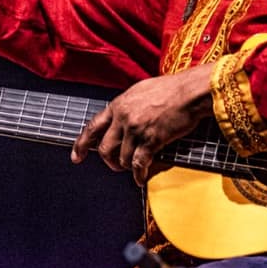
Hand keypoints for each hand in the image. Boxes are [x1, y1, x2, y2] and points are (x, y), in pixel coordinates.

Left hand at [71, 63, 214, 185]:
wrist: (189, 92)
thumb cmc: (170, 89)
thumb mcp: (140, 91)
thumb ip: (127, 105)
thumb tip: (120, 117)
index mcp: (119, 105)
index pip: (92, 127)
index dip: (82, 144)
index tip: (76, 157)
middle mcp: (123, 118)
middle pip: (105, 149)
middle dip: (108, 162)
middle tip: (115, 166)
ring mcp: (136, 130)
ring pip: (121, 158)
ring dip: (126, 167)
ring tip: (133, 169)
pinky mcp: (151, 140)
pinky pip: (138, 164)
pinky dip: (139, 175)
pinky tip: (141, 178)